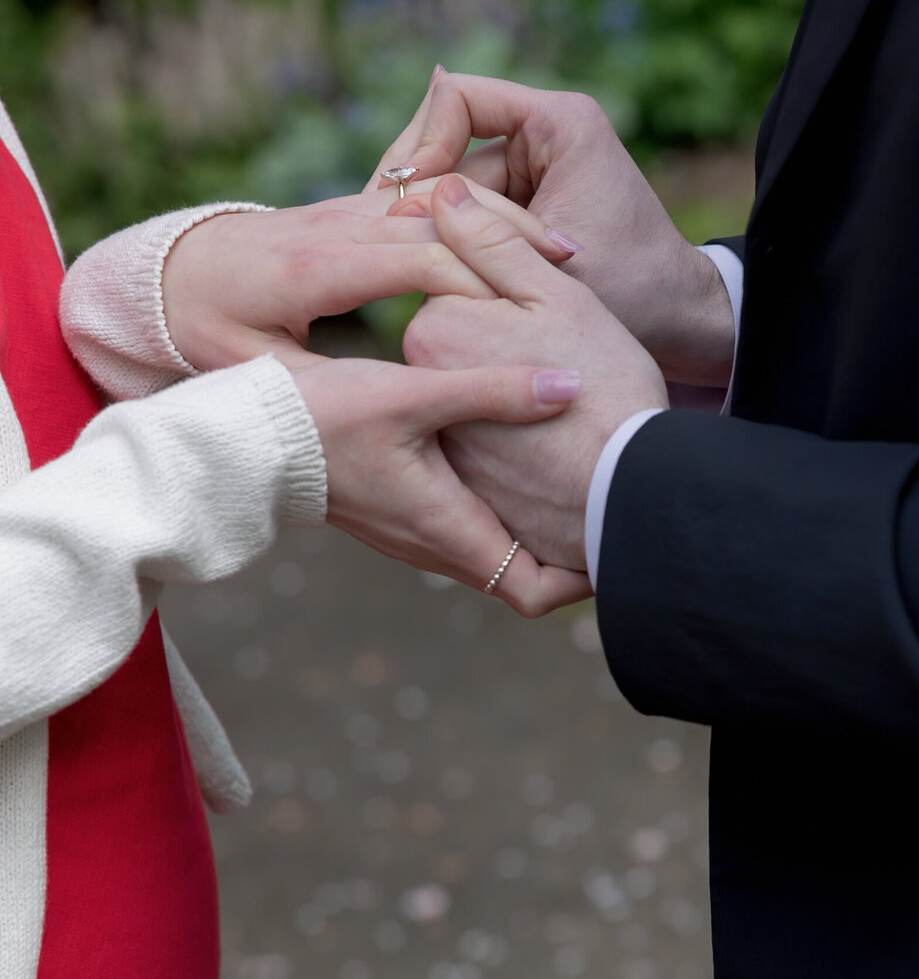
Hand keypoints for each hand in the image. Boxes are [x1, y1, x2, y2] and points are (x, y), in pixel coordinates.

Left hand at [162, 190, 573, 372]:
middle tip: (570, 268)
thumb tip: (382, 412)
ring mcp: (348, 208)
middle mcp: (337, 225)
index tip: (527, 314)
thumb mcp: (248, 371)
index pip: (414, 261)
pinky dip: (479, 213)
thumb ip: (314, 386)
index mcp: (314, 267)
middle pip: (440, 216)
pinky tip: (521, 239)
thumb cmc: (206, 328)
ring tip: (561, 251)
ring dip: (502, 217)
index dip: (475, 284)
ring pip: (440, 196)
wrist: (174, 270)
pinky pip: (428, 196)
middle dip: (507, 239)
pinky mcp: (357, 208)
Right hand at [288, 354, 591, 616]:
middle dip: (569, 549)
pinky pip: (464, 524)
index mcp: (447, 530)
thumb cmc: (323, 418)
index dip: (583, 577)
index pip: (534, 593)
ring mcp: (413, 532)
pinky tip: (512, 458)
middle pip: (521, 575)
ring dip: (532, 527)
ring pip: (492, 549)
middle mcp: (434, 545)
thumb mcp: (416, 394)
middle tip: (610, 502)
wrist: (244, 437)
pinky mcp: (397, 509)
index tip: (615, 536)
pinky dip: (498, 507)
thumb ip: (495, 389)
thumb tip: (571, 385)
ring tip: (575, 479)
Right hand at [370, 72, 735, 387]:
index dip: (423, 145)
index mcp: (561, 121)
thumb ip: (473, 226)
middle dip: (418, 196)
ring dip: (432, 229)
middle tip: (382, 247)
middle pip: (445, 143)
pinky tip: (428, 279)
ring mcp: (532, 167)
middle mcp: (544, 132)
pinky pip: (466, 212)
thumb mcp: (541, 260)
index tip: (410, 206)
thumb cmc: (630, 294)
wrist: (679, 326)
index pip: (456, 98)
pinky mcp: (524, 201)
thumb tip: (391, 190)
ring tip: (409, 273)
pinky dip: (448, 243)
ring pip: (449, 186)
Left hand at [403, 175, 669, 570]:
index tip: (561, 289)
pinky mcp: (461, 475)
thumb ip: (494, 239)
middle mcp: (417, 382)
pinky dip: (506, 421)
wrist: (627, 496)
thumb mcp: (556, 295)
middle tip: (570, 344)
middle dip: (506, 320)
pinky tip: (550, 431)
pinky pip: (477, 427)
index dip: (516, 270)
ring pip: (470, 373)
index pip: (455, 269)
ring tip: (568, 386)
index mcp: (434, 326)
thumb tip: (443, 191)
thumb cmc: (604, 386)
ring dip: (507, 368)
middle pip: (457, 325)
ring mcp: (435, 432)